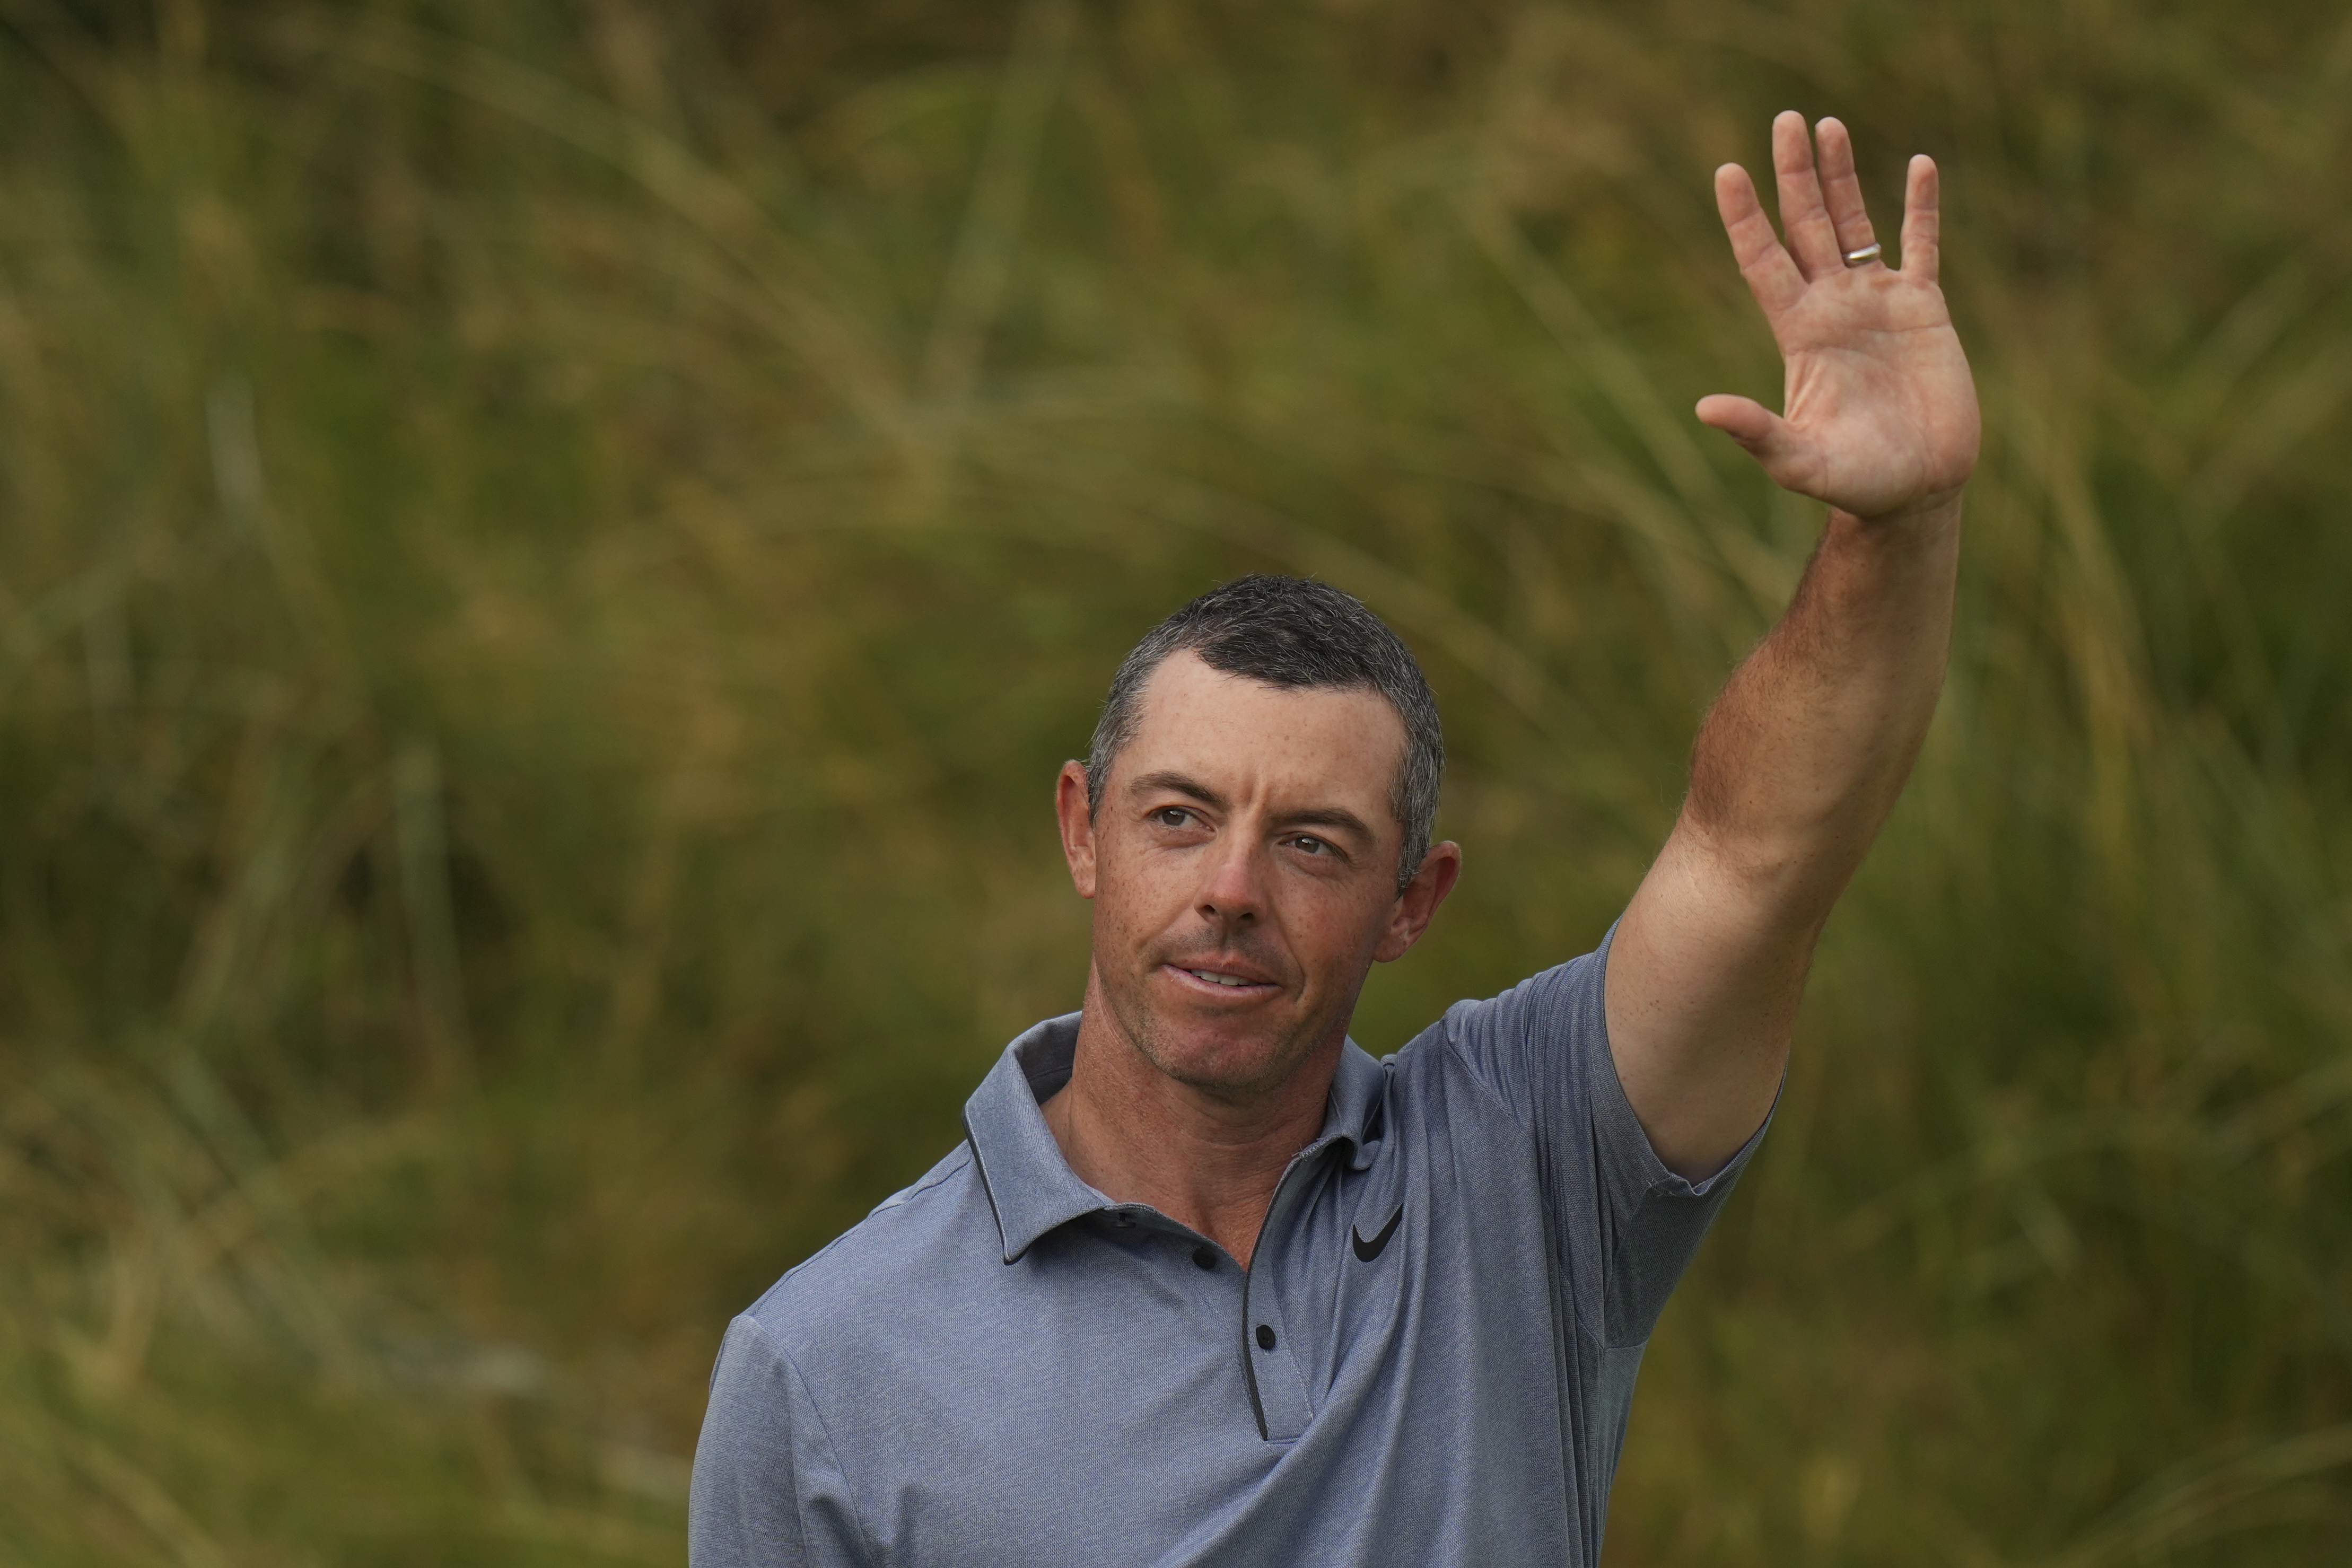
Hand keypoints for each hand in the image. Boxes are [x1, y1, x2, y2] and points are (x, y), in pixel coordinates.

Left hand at [1698, 112, 1979, 523]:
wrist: (1916, 489)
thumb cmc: (1854, 480)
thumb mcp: (1798, 461)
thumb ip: (1755, 434)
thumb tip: (1704, 408)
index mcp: (1799, 333)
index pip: (1763, 261)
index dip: (1745, 217)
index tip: (1727, 171)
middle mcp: (1832, 307)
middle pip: (1806, 226)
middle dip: (1793, 174)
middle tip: (1784, 120)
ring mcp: (1877, 303)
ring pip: (1856, 223)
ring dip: (1842, 176)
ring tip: (1828, 124)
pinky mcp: (1924, 308)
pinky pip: (1922, 244)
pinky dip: (1922, 206)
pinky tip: (1920, 164)